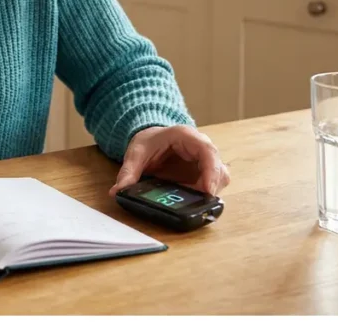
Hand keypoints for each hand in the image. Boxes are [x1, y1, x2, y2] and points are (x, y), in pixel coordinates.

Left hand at [108, 125, 229, 196]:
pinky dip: (203, 194)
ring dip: (208, 191)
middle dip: (210, 186)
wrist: (152, 138)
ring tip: (188, 200)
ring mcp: (205, 161)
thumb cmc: (148, 141)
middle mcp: (201, 147)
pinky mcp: (204, 173)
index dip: (211, 171)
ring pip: (220, 178)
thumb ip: (128, 172)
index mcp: (186, 136)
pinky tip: (188, 198)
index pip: (207, 151)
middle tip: (196, 202)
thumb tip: (117, 192)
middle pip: (219, 168)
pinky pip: (212, 185)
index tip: (207, 191)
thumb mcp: (135, 153)